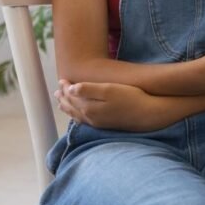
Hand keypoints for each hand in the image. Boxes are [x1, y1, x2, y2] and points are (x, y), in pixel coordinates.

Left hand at [55, 79, 173, 131]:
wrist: (147, 114)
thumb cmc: (130, 98)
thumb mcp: (109, 90)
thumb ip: (89, 89)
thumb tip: (70, 89)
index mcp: (88, 107)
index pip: (71, 96)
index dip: (65, 88)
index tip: (61, 80)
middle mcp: (90, 117)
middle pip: (72, 107)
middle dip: (64, 98)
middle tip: (57, 91)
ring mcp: (97, 122)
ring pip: (77, 115)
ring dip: (68, 108)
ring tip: (62, 103)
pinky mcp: (105, 125)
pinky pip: (84, 121)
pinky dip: (77, 116)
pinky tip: (79, 115)